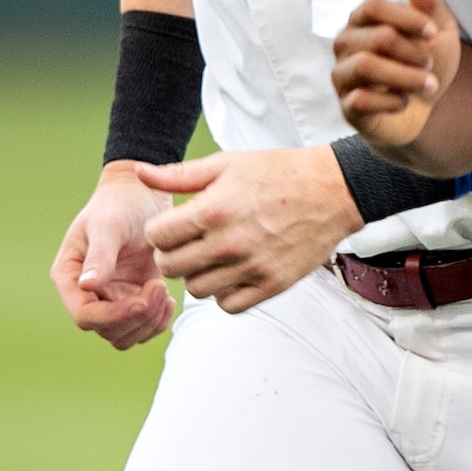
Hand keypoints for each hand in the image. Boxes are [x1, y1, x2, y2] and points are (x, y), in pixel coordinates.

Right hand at [52, 164, 174, 349]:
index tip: (143, 300)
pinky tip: (167, 297)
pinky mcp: (131, 301)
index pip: (85, 315)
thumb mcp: (109, 225)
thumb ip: (99, 256)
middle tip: (159, 287)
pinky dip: (157, 320)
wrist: (141, 196)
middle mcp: (85, 293)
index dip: (113, 316)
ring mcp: (109, 300)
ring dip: (149, 321)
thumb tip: (87, 286)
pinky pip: (142, 329)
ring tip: (163, 290)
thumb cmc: (120, 204)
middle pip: (107, 330)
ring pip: (126, 336)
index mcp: (69, 276)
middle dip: (137, 316)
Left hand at [144, 146, 360, 313]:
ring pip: (196, 290)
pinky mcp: (271, 285)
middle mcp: (229, 244)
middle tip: (187, 243)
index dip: (158, 231)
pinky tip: (231, 272)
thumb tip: (140, 172)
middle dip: (171, 255)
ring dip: (197, 275)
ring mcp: (251, 268)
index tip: (173, 225)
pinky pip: (228, 305)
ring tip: (211, 256)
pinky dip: (224, 293)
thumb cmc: (277, 173)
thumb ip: (179, 175)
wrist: (331, 192)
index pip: (157, 237)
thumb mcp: (226, 164)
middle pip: (170, 268)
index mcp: (213, 211)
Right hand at [331, 0, 461, 154]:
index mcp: (363, 20)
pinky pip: (362, 100)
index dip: (407, 18)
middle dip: (413, 52)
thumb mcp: (435, 30)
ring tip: (427, 85)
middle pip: (378, 38)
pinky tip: (405, 102)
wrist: (421, 110)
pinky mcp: (346, 106)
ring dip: (406, 77)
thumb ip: (427, 0)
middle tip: (430, 64)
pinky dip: (393, 101)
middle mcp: (346, 44)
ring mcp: (342, 76)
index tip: (432, 33)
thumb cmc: (423, 63)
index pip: (374, 7)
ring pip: (366, 67)